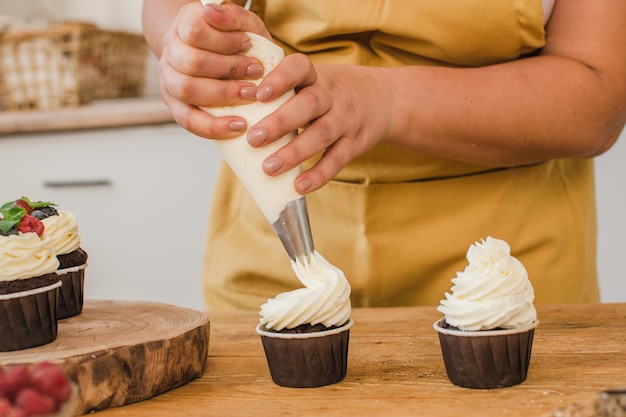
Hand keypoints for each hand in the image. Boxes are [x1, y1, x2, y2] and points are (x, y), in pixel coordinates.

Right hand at [157, 2, 269, 138]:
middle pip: (192, 62)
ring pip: (186, 90)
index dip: (224, 40)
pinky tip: (237, 126)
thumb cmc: (234, 41)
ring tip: (251, 96)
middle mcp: (171, 51)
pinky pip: (188, 120)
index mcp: (183, 25)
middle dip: (229, 69)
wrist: (215, 56)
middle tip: (257, 72)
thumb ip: (233, 16)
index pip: (195, 31)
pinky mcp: (175, 105)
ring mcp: (169, 79)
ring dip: (222, 95)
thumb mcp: (242, 24)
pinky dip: (213, 126)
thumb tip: (212, 12)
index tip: (248, 44)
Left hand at [248, 58, 396, 193]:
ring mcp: (346, 119)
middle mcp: (332, 95)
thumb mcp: (313, 79)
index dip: (280, 78)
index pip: (300, 67)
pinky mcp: (355, 143)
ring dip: (294, 152)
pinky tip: (299, 186)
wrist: (384, 99)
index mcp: (316, 76)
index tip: (259, 93)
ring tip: (269, 168)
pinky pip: (337, 160)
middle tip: (253, 139)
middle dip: (279, 122)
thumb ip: (281, 86)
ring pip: (321, 134)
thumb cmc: (331, 93)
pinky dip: (318, 174)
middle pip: (308, 105)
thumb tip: (234, 101)